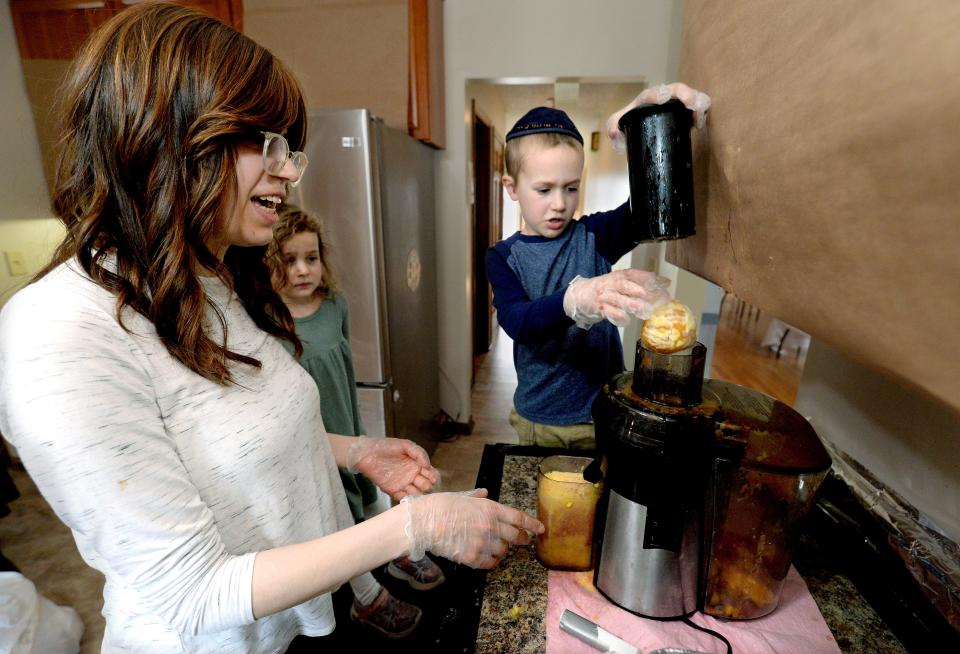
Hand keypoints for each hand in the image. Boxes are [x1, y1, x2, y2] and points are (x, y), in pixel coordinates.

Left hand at [346, 436, 439, 499]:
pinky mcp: (393, 490)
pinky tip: (409, 495)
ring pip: (417, 494)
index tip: (431, 475)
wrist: (366, 452)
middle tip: (423, 483)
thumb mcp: (405, 445)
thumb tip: (428, 465)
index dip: (434, 477)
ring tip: (416, 489)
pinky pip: (404, 498)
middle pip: (427, 486)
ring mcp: (403, 484)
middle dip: (428, 486)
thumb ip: (419, 453)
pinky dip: (408, 499)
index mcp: (417, 465)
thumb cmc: (385, 446)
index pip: (432, 474)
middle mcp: (412, 476)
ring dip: (420, 494)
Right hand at [401, 489, 543, 567]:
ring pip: (504, 551)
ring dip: (502, 549)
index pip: (518, 518)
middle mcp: (490, 526)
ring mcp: (483, 543)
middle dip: (522, 539)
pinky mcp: (473, 558)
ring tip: (495, 547)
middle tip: (523, 540)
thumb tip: (485, 492)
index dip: (532, 524)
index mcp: (489, 508)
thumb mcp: (461, 496)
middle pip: (516, 536)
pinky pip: (491, 563)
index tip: (540, 529)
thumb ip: (476, 496)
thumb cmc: (440, 506)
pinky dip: (492, 561)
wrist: (424, 523)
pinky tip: (486, 557)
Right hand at [563, 270, 670, 328]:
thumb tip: (663, 284)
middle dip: (641, 290)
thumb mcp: (620, 283)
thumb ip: (638, 284)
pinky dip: (618, 316)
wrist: (579, 295)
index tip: (664, 282)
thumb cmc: (604, 290)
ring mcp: (605, 296)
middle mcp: (611, 284)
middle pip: (626, 285)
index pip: (634, 274)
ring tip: (644, 309)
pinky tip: (626, 319)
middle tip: (655, 296)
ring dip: (632, 304)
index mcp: (618, 276)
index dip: (649, 278)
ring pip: (618, 299)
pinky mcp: (599, 309)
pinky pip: (609, 312)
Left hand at [606, 82, 711, 148]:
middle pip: (676, 89)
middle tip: (689, 102)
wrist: (637, 133)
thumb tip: (615, 133)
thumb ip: (612, 127)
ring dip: (697, 100)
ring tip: (699, 110)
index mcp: (646, 99)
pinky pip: (697, 108)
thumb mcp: (616, 125)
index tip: (663, 98)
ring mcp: (677, 104)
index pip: (652, 93)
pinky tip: (700, 122)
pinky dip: (701, 113)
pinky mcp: (687, 114)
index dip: (659, 94)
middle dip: (684, 93)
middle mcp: (664, 97)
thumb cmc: (627, 124)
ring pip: (691, 96)